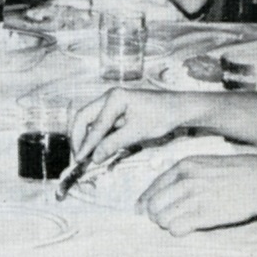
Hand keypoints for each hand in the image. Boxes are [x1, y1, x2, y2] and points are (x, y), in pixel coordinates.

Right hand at [71, 88, 202, 162]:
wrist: (178, 108)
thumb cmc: (161, 117)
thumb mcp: (136, 133)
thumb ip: (112, 144)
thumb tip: (94, 158)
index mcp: (113, 98)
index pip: (94, 125)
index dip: (86, 144)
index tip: (79, 159)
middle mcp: (108, 97)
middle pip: (83, 117)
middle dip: (78, 137)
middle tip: (78, 156)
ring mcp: (110, 101)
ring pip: (89, 120)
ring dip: (86, 137)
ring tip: (86, 154)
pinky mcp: (114, 108)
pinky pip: (99, 122)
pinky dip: (95, 135)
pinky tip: (96, 147)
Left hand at [136, 155, 256, 235]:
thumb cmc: (236, 172)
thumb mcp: (205, 163)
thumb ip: (184, 173)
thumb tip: (164, 189)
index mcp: (184, 166)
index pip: (152, 187)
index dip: (145, 201)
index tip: (142, 210)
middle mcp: (186, 181)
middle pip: (153, 205)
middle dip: (155, 215)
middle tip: (163, 219)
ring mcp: (195, 198)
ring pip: (162, 218)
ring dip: (166, 224)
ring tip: (177, 223)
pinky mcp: (205, 215)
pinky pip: (177, 228)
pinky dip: (177, 230)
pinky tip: (185, 228)